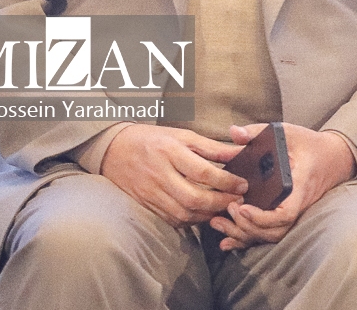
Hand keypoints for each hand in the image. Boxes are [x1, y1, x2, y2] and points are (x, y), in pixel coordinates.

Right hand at [99, 124, 246, 226]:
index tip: (243, 184)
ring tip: (226, 209)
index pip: (202, 171)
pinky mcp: (147, 205)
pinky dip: (192, 220)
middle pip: (193, 197)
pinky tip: (205, 214)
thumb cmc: (153, 139)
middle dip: (220, 202)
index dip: (226, 181)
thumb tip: (239, 153)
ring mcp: (151, 193)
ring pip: (183, 212)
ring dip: (208, 214)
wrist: (113, 149)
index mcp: (170, 152)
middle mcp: (159, 174)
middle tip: (238, 200)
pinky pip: (172, 219)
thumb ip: (212, 147)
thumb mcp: (183, 135)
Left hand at [210, 123, 356, 250]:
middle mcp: (298, 204)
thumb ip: (259, 131)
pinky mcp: (288, 215)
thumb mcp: (288, 133)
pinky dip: (248, 240)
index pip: (286, 213)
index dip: (262, 217)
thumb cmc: (311, 144)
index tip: (242, 208)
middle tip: (228, 210)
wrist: (334, 157)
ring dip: (244, 235)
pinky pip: (270, 234)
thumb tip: (233, 132)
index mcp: (300, 186)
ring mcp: (295, 212)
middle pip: (275, 231)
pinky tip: (228, 240)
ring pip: (272, 236)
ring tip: (219, 223)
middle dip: (248, 227)